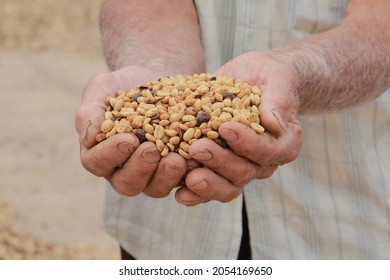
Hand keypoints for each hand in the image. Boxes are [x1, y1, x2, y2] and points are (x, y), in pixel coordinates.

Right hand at [75, 66, 186, 196]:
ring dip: (165, 177)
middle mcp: (123, 170)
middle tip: (152, 149)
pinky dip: (189, 174)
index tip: (128, 138)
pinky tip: (197, 161)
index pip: (97, 162)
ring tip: (177, 159)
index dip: (110, 154)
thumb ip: (90, 111)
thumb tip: (88, 137)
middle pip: (127, 183)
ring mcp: (151, 174)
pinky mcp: (175, 172)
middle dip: (140, 168)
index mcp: (100, 154)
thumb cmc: (124, 86)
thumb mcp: (102, 89)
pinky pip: (182, 181)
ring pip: (155, 188)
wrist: (156, 80)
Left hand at [175, 51, 301, 205]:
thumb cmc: (264, 75)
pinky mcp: (217, 170)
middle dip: (220, 162)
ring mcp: (239, 168)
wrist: (246, 79)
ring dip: (207, 184)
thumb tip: (274, 123)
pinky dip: (195, 194)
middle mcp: (262, 161)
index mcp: (283, 142)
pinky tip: (180, 192)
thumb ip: (279, 97)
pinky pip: (209, 189)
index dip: (248, 143)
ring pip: (227, 186)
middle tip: (197, 148)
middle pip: (244, 171)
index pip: (268, 150)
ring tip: (189, 178)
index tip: (225, 128)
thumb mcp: (276, 75)